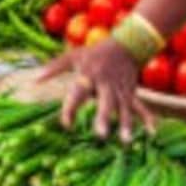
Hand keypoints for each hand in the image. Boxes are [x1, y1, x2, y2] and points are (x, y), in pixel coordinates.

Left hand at [37, 38, 154, 138]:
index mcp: (89, 74)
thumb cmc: (93, 53)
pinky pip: (141, 107)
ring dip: (126, 124)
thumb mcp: (72, 56)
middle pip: (105, 101)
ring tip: (125, 141)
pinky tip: (152, 134)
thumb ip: (53, 68)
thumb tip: (33, 81)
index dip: (72, 108)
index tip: (66, 124)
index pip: (78, 92)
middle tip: (100, 135)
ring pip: (125, 108)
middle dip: (104, 117)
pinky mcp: (132, 93)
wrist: (125, 44)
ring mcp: (121, 89)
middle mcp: (106, 83)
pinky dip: (148, 119)